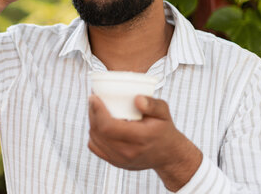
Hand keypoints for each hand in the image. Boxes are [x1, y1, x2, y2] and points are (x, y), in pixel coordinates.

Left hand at [88, 95, 202, 191]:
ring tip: (95, 109)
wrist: (168, 155)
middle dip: (92, 113)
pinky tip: (98, 124)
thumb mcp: (164, 113)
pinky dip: (93, 134)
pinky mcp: (115, 163)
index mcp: (140, 138)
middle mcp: (129, 152)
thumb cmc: (164, 130)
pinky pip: (95, 147)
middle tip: (93, 99)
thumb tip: (137, 98)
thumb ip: (152, 105)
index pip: (109, 127)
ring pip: (95, 139)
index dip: (98, 111)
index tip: (94, 97)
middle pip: (99, 132)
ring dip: (92, 122)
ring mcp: (121, 160)